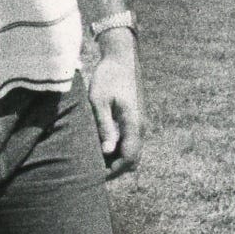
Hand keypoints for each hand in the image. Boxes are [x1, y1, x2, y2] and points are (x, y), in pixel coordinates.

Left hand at [89, 32, 145, 178]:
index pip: (129, 158)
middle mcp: (140, 126)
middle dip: (116, 169)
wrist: (122, 58)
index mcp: (133, 123)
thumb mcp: (99, 101)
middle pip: (133, 159)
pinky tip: (103, 146)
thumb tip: (108, 151)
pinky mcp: (136, 119)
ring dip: (118, 160)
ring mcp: (140, 123)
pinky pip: (131, 142)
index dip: (114, 171)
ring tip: (97, 160)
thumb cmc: (107, 77)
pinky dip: (120, 150)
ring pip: (133, 151)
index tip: (96, 175)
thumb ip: (104, 126)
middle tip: (94, 172)